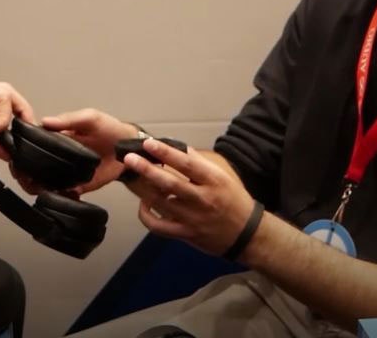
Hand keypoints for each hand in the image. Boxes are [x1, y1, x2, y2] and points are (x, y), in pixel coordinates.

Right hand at [22, 108, 139, 195]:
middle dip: (25, 173)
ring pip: (45, 182)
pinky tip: (56, 196)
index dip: (24, 151)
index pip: (35, 144)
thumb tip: (44, 121)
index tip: (16, 158)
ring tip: (35, 189)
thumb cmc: (110, 128)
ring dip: (37, 187)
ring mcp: (68, 172)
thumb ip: (68, 119)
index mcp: (59, 137)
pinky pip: (64, 193)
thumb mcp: (89, 118)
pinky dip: (58, 197)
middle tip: (23, 178)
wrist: (130, 149)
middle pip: (35, 166)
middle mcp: (60, 156)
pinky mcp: (79, 186)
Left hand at [123, 138, 257, 256]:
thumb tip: (174, 148)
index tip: (149, 143)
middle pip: (170, 183)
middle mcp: (203, 199)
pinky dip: (146, 215)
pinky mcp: (185, 234)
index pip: (187, 164)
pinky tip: (143, 204)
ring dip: (142, 189)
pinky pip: (158, 226)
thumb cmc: (233, 199)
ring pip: (160, 203)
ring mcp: (193, 219)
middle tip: (130, 158)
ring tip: (130, 176)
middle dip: (147, 169)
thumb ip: (199, 162)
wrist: (246, 234)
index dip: (166, 152)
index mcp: (214, 181)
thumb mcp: (222, 176)